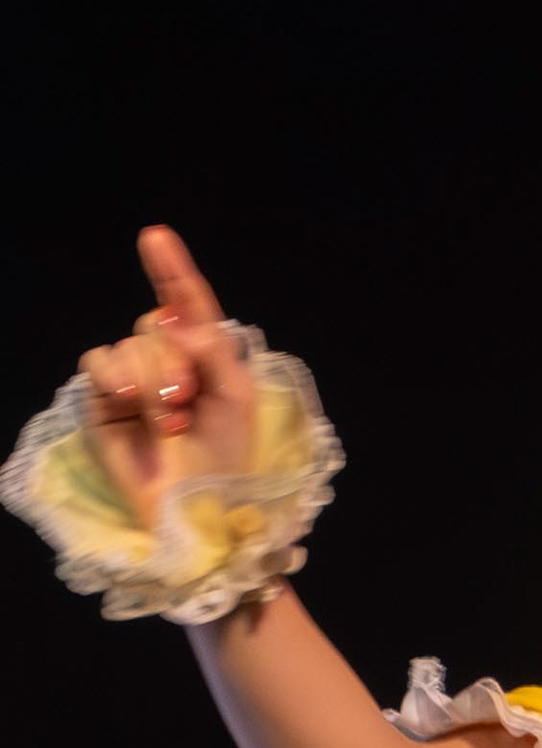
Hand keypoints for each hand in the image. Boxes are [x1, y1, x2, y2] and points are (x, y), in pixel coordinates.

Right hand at [77, 226, 259, 530]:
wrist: (198, 509)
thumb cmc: (227, 460)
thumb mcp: (238, 398)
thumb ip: (214, 348)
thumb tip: (173, 319)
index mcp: (202, 357)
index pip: (185, 303)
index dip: (170, 269)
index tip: (155, 237)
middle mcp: (165, 362)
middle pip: (155, 323)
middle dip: (175, 359)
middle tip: (187, 402)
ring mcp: (130, 381)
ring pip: (129, 344)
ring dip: (152, 380)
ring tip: (170, 422)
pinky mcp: (101, 401)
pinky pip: (99, 363)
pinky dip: (118, 379)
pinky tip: (132, 404)